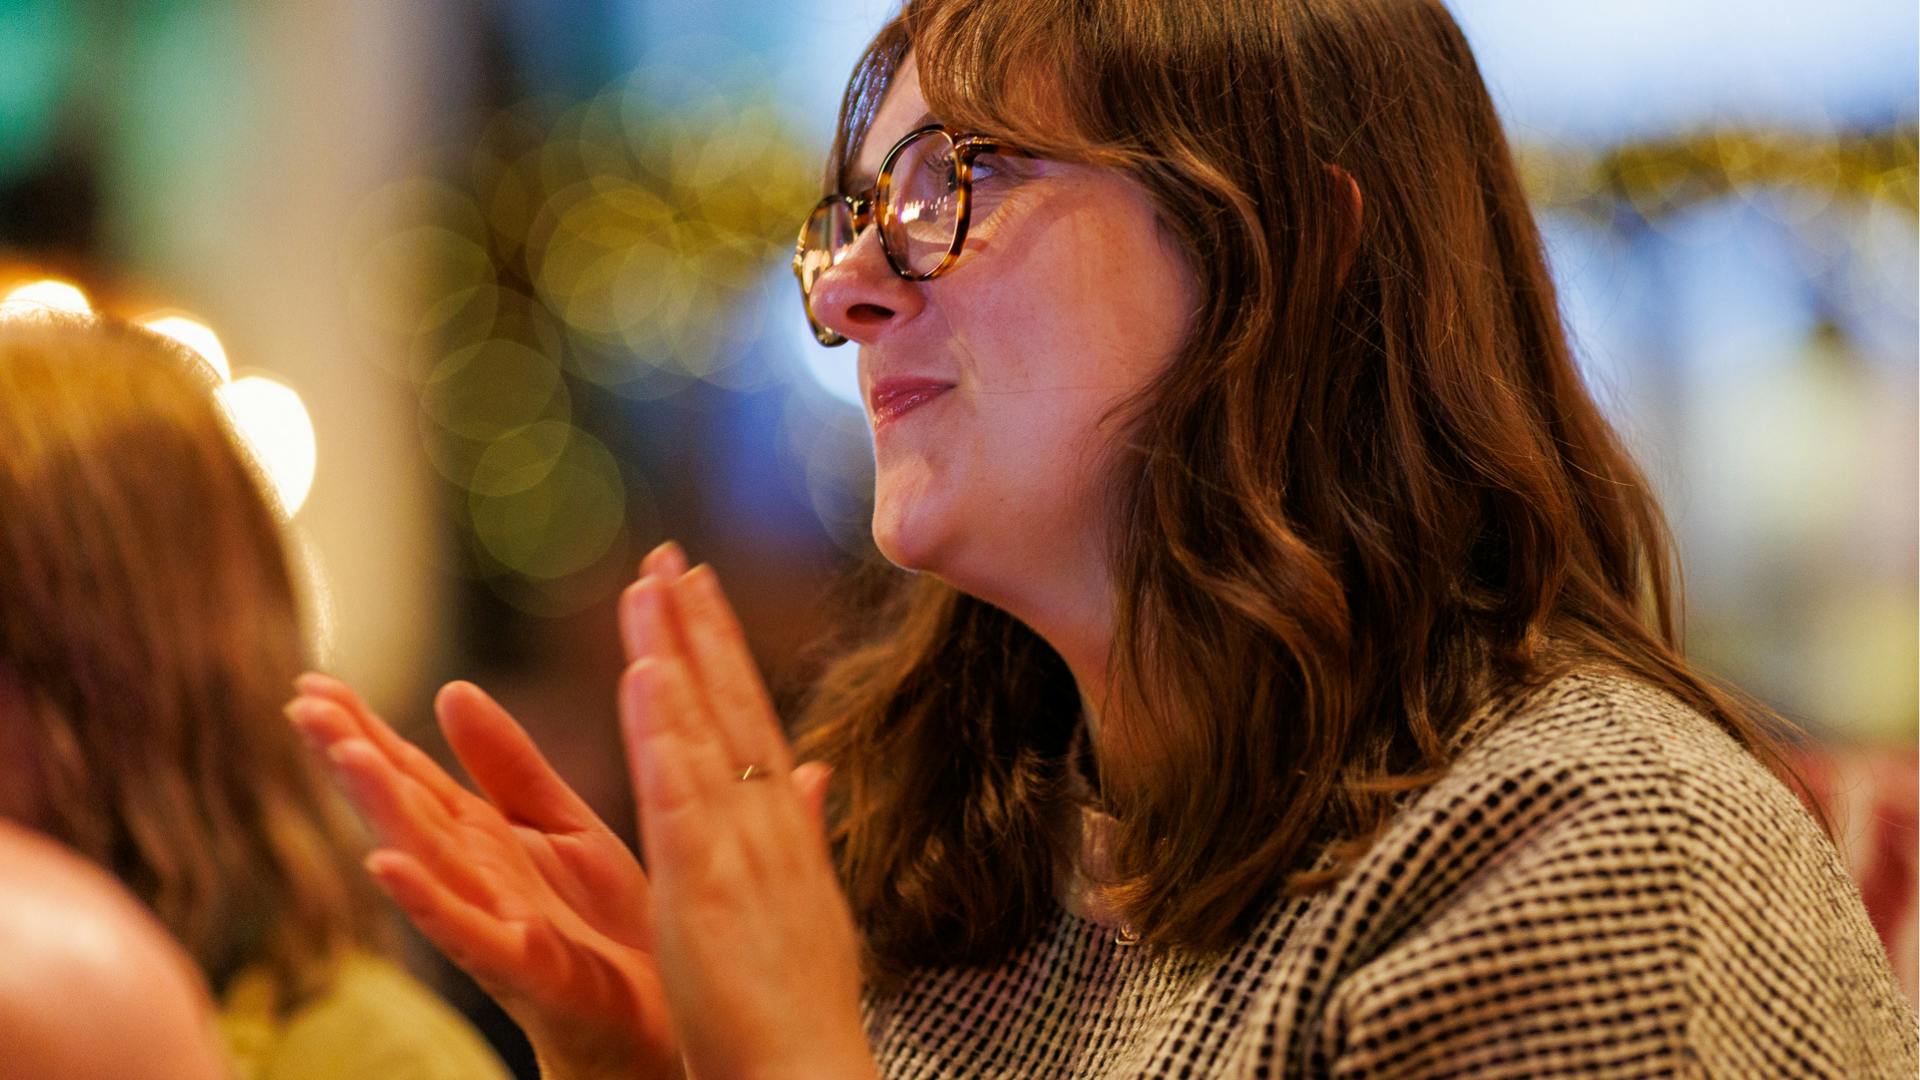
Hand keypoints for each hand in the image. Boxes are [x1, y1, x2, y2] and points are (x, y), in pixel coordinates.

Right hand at [286, 673, 675, 1077]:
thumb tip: (449, 689)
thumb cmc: (605, 926)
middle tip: (302, 706)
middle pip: (404, 809)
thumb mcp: (561, 823)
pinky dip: (423, 899)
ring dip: (380, 810)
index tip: (309, 681)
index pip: (411, 774)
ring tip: (343, 756)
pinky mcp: (525, 967)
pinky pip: (465, 931)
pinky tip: (384, 864)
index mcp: (481, 839)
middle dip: (353, 759)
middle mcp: (472, 878)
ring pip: (425, 861)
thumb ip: (507, 764)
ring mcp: (491, 923)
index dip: (362, 729)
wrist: (664, 1012)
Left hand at [619, 544, 875, 1079]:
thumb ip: (803, 834)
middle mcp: (768, 829)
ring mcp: (740, 854)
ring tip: (651, 588)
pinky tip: (646, 680)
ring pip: (705, 736)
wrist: (813, 1078)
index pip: (751, 723)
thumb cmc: (802, 1010)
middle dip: (699, 630)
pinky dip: (666, 736)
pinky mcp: (706, 890)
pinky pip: (682, 799)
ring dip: (678, 657)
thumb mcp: (809, 907)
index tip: (699, 593)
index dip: (724, 654)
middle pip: (731, 710)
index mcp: (783, 834)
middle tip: (670, 557)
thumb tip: (812, 775)